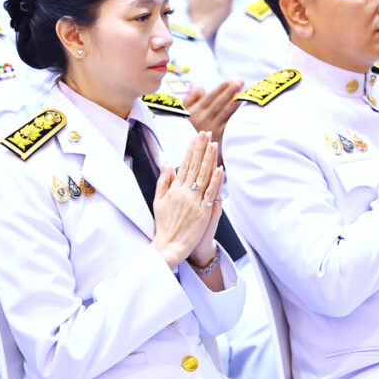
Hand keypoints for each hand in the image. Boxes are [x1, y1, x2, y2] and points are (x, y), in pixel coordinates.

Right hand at [152, 132, 220, 266]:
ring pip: (203, 177)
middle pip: (194, 166)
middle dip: (200, 149)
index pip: (184, 164)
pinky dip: (215, 181)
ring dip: (209, 159)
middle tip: (205, 133)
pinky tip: (219, 168)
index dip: (191, 150)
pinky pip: (210, 194)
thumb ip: (164, 181)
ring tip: (213, 144)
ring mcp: (194, 202)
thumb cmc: (164, 224)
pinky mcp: (202, 212)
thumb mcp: (158, 201)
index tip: (196, 137)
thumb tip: (167, 163)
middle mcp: (183, 193)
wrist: (169, 245)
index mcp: (173, 189)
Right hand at [183, 79, 243, 152]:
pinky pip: (230, 123)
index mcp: (195, 111)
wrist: (190, 148)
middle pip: (220, 103)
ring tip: (243, 93)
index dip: (220, 88)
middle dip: (230, 91)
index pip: (210, 97)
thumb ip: (191, 97)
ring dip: (235, 102)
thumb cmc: (186, 126)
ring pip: (226, 112)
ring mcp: (212, 128)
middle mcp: (203, 119)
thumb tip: (202, 88)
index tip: (230, 80)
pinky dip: (237, 115)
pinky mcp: (220, 136)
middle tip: (240, 82)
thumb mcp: (183, 111)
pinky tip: (243, 109)